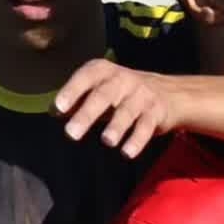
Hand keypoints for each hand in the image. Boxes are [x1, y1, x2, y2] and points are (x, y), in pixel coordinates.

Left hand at [53, 59, 178, 157]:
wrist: (169, 92)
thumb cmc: (122, 92)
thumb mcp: (100, 89)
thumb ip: (77, 99)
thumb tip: (53, 111)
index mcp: (104, 71)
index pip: (86, 77)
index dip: (72, 91)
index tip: (59, 109)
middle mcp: (123, 80)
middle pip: (104, 95)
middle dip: (87, 114)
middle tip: (71, 134)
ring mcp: (142, 95)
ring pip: (127, 111)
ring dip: (117, 126)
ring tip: (107, 141)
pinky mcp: (157, 112)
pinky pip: (146, 126)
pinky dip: (137, 140)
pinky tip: (127, 153)